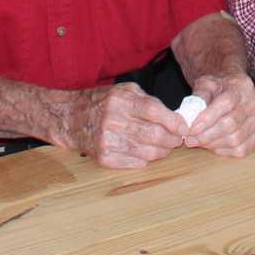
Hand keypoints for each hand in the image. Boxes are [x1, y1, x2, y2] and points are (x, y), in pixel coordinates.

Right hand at [67, 82, 187, 169]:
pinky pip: (134, 163)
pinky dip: (146, 160)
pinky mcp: (104, 157)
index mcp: (120, 100)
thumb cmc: (101, 102)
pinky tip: (146, 154)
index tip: (184, 127)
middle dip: (172, 139)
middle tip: (178, 139)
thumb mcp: (123, 91)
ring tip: (165, 147)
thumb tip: (173, 117)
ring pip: (147, 152)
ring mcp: (108, 141)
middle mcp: (114, 120)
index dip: (174, 121)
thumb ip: (147, 101)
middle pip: (154, 135)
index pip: (154, 111)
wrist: (69, 118)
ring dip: (162, 151)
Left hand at [182, 73, 254, 157]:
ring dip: (213, 144)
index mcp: (241, 85)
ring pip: (236, 139)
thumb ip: (195, 100)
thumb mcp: (204, 84)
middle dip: (206, 135)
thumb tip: (186, 121)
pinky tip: (213, 145)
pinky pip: (242, 149)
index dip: (207, 119)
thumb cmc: (217, 86)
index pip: (225, 103)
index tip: (191, 129)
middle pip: (231, 124)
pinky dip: (224, 151)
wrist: (232, 86)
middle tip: (189, 139)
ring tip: (199, 142)